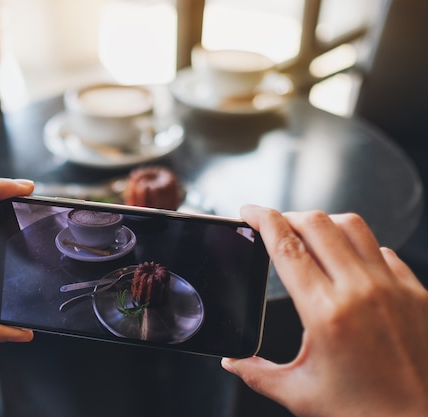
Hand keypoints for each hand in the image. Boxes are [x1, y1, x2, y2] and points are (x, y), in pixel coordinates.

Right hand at [222, 205, 427, 416]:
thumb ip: (257, 373)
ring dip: (324, 223)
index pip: (287, 247)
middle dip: (288, 216)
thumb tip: (231, 361)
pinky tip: (349, 263)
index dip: (263, 220)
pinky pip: (383, 249)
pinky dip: (359, 246)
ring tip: (309, 235)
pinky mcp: (416, 292)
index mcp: (326, 313)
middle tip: (274, 223)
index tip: (250, 211)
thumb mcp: (300, 394)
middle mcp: (362, 291)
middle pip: (317, 224)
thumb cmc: (367, 413)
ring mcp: (394, 287)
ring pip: (353, 225)